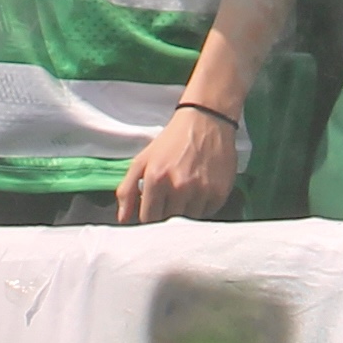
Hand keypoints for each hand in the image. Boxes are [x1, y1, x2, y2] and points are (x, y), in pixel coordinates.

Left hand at [114, 104, 239, 221]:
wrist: (206, 120)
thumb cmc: (171, 141)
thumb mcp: (142, 159)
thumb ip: (127, 190)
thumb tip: (123, 219)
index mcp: (156, 179)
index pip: (148, 219)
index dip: (149, 218)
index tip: (153, 211)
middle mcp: (180, 187)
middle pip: (169, 222)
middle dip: (166, 214)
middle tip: (169, 200)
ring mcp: (201, 191)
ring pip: (189, 221)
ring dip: (185, 212)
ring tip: (185, 193)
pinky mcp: (220, 193)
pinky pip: (207, 213)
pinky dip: (202, 207)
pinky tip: (200, 190)